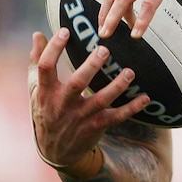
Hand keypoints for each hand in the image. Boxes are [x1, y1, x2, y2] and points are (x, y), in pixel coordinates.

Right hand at [28, 29, 149, 165]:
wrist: (54, 151)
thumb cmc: (46, 111)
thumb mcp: (36, 89)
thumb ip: (37, 61)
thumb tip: (37, 33)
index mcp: (45, 92)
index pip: (46, 68)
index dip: (53, 49)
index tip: (65, 31)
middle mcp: (62, 105)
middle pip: (77, 84)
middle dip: (91, 67)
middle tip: (104, 49)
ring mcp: (80, 117)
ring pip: (100, 101)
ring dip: (117, 87)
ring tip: (130, 72)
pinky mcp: (95, 127)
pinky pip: (116, 117)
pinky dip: (131, 109)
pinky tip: (145, 98)